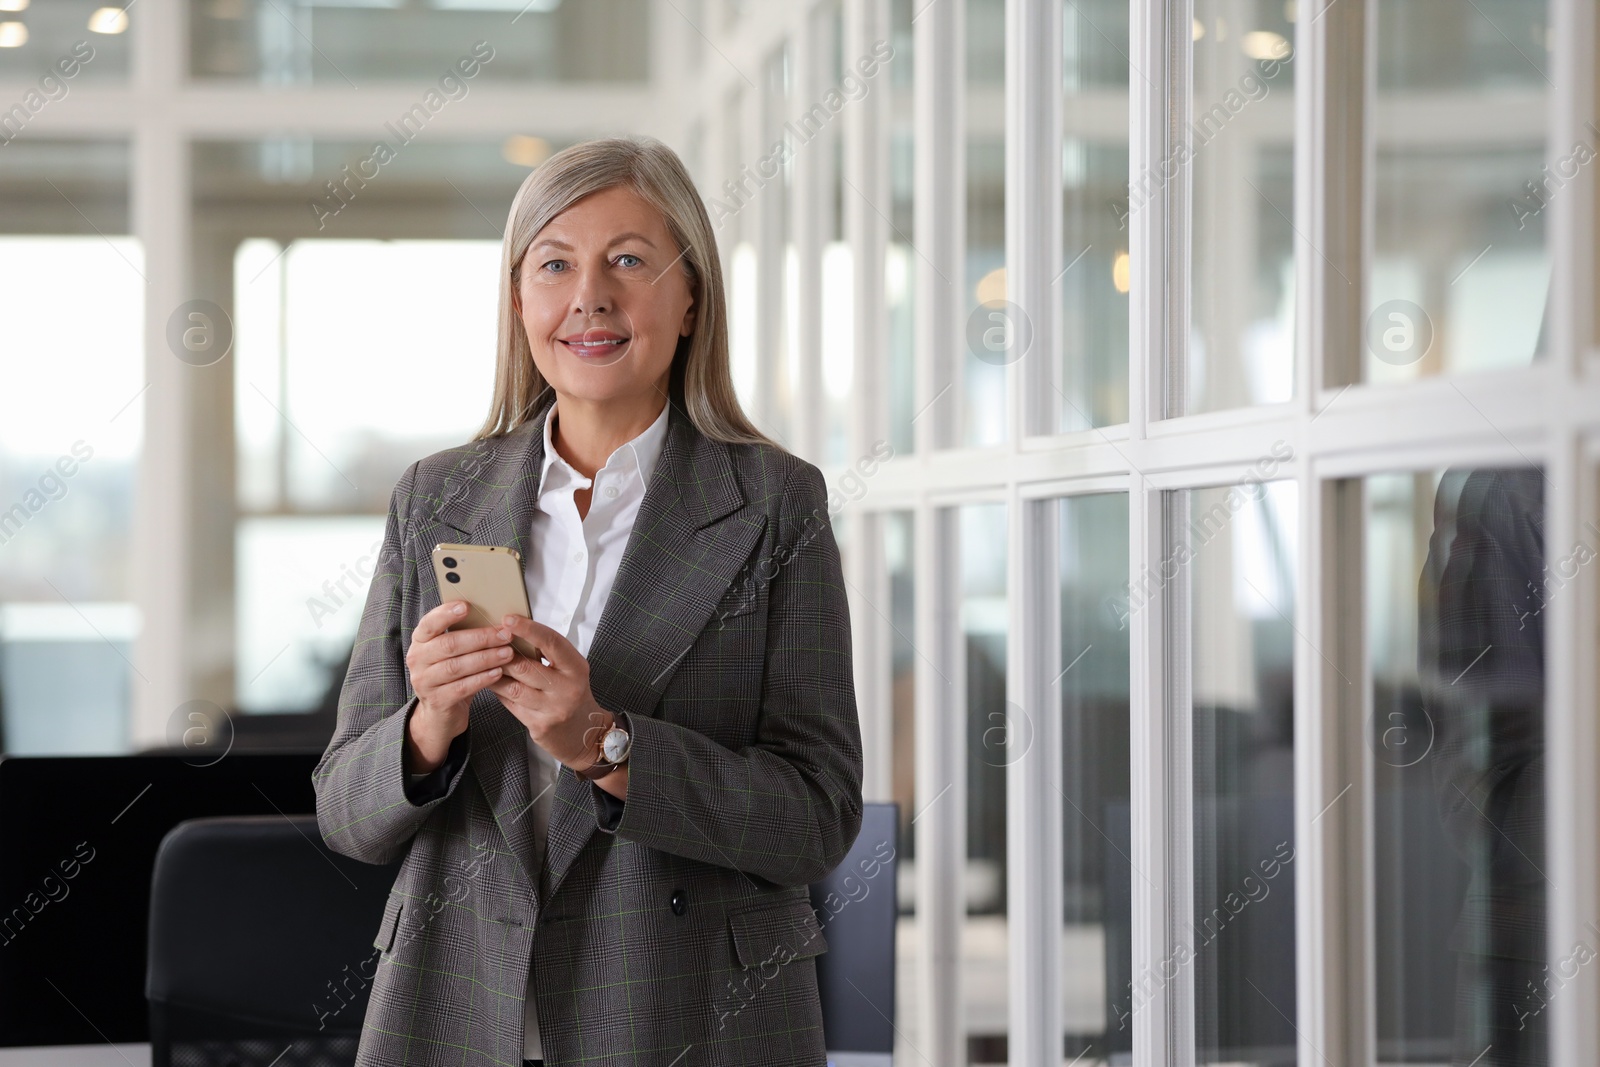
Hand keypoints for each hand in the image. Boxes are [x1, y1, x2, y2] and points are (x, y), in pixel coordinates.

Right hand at [404, 600, 513, 772]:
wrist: (440, 711)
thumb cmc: (451, 673)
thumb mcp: (451, 652)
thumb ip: (462, 634)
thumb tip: (493, 614)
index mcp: (420, 641)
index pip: (429, 623)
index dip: (446, 614)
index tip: (467, 605)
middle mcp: (417, 659)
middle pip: (449, 644)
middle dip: (480, 638)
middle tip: (505, 634)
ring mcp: (424, 681)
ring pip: (456, 667)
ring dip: (485, 658)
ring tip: (507, 653)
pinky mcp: (436, 701)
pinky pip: (462, 687)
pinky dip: (482, 679)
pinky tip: (498, 672)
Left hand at [486, 615, 612, 770]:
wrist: (585, 732)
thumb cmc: (571, 692)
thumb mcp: (569, 669)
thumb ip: (547, 653)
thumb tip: (515, 630)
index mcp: (576, 668)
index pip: (551, 642)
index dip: (528, 629)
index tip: (508, 619)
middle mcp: (567, 688)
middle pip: (525, 666)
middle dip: (502, 654)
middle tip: (487, 644)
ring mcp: (553, 709)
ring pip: (513, 688)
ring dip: (494, 674)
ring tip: (483, 663)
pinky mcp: (539, 725)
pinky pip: (511, 704)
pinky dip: (498, 692)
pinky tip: (491, 683)